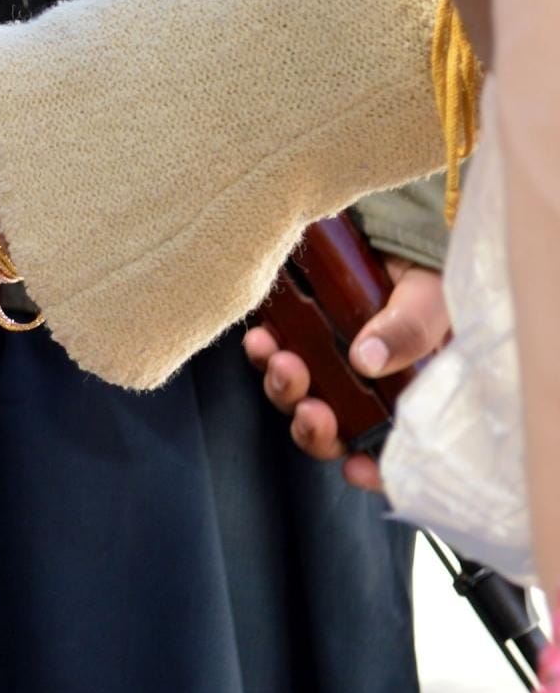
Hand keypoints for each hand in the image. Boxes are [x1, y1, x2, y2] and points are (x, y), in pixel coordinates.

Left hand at [242, 256, 449, 491]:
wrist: (384, 225)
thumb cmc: (421, 271)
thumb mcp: (428, 299)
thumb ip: (408, 331)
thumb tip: (366, 360)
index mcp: (405, 392)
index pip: (386, 447)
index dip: (371, 468)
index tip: (355, 467)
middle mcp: (361, 386)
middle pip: (330, 430)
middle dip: (314, 430)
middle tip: (312, 410)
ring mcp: (323, 363)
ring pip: (294, 396)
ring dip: (284, 388)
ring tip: (282, 361)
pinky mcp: (292, 336)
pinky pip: (270, 356)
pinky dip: (263, 353)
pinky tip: (262, 339)